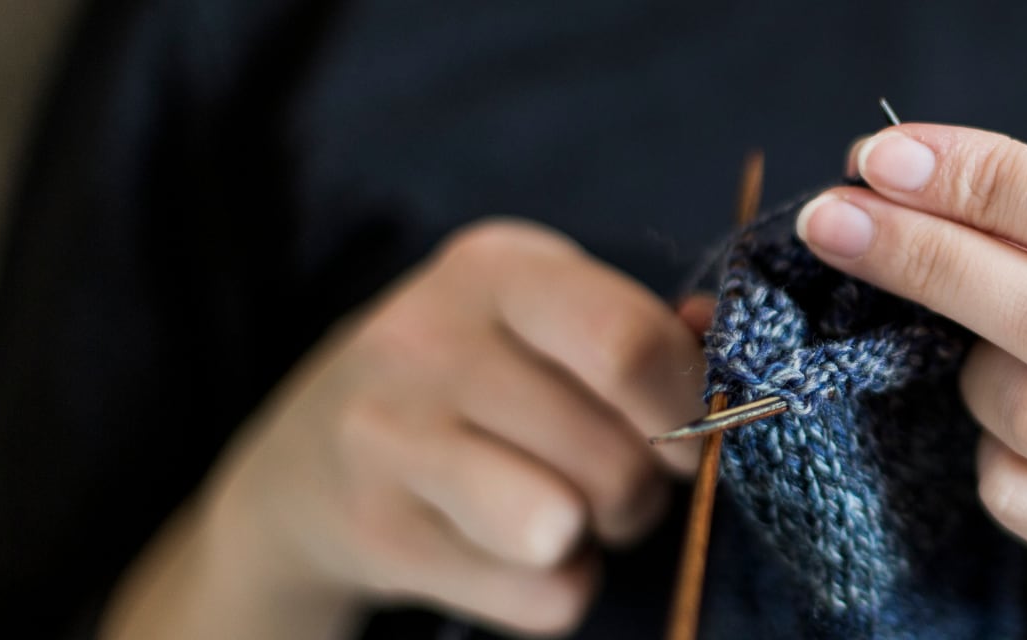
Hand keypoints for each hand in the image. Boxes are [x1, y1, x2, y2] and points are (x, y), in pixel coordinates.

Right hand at [133, 220, 707, 636]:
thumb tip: (719, 336)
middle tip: (621, 484)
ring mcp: (387, 434)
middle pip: (616, 453)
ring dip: (597, 538)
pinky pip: (537, 596)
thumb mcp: (545, 321)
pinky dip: (552, 591)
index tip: (690, 431)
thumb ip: (644, 329)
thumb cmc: (475, 384)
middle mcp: (427, 336)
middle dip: (647, 490)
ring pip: (566, 528)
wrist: (306, 465)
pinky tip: (512, 552)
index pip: (632, 343)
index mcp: (497, 267)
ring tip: (570, 513)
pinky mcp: (376, 532)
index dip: (691, 407)